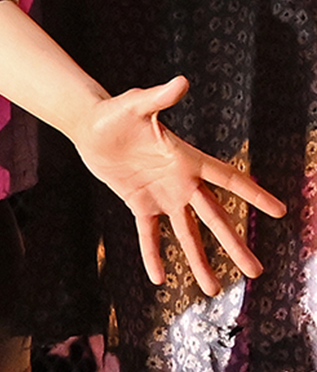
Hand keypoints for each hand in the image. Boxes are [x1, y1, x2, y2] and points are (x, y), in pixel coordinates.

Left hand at [69, 76, 284, 294]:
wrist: (89, 125)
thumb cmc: (115, 112)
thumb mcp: (137, 104)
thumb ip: (160, 97)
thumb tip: (181, 81)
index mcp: (186, 160)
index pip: (228, 178)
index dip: (254, 194)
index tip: (281, 212)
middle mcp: (180, 182)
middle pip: (214, 218)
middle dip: (234, 245)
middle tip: (257, 272)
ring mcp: (162, 195)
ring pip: (187, 234)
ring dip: (199, 260)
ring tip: (213, 289)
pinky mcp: (139, 204)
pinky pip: (150, 234)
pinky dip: (153, 254)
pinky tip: (160, 278)